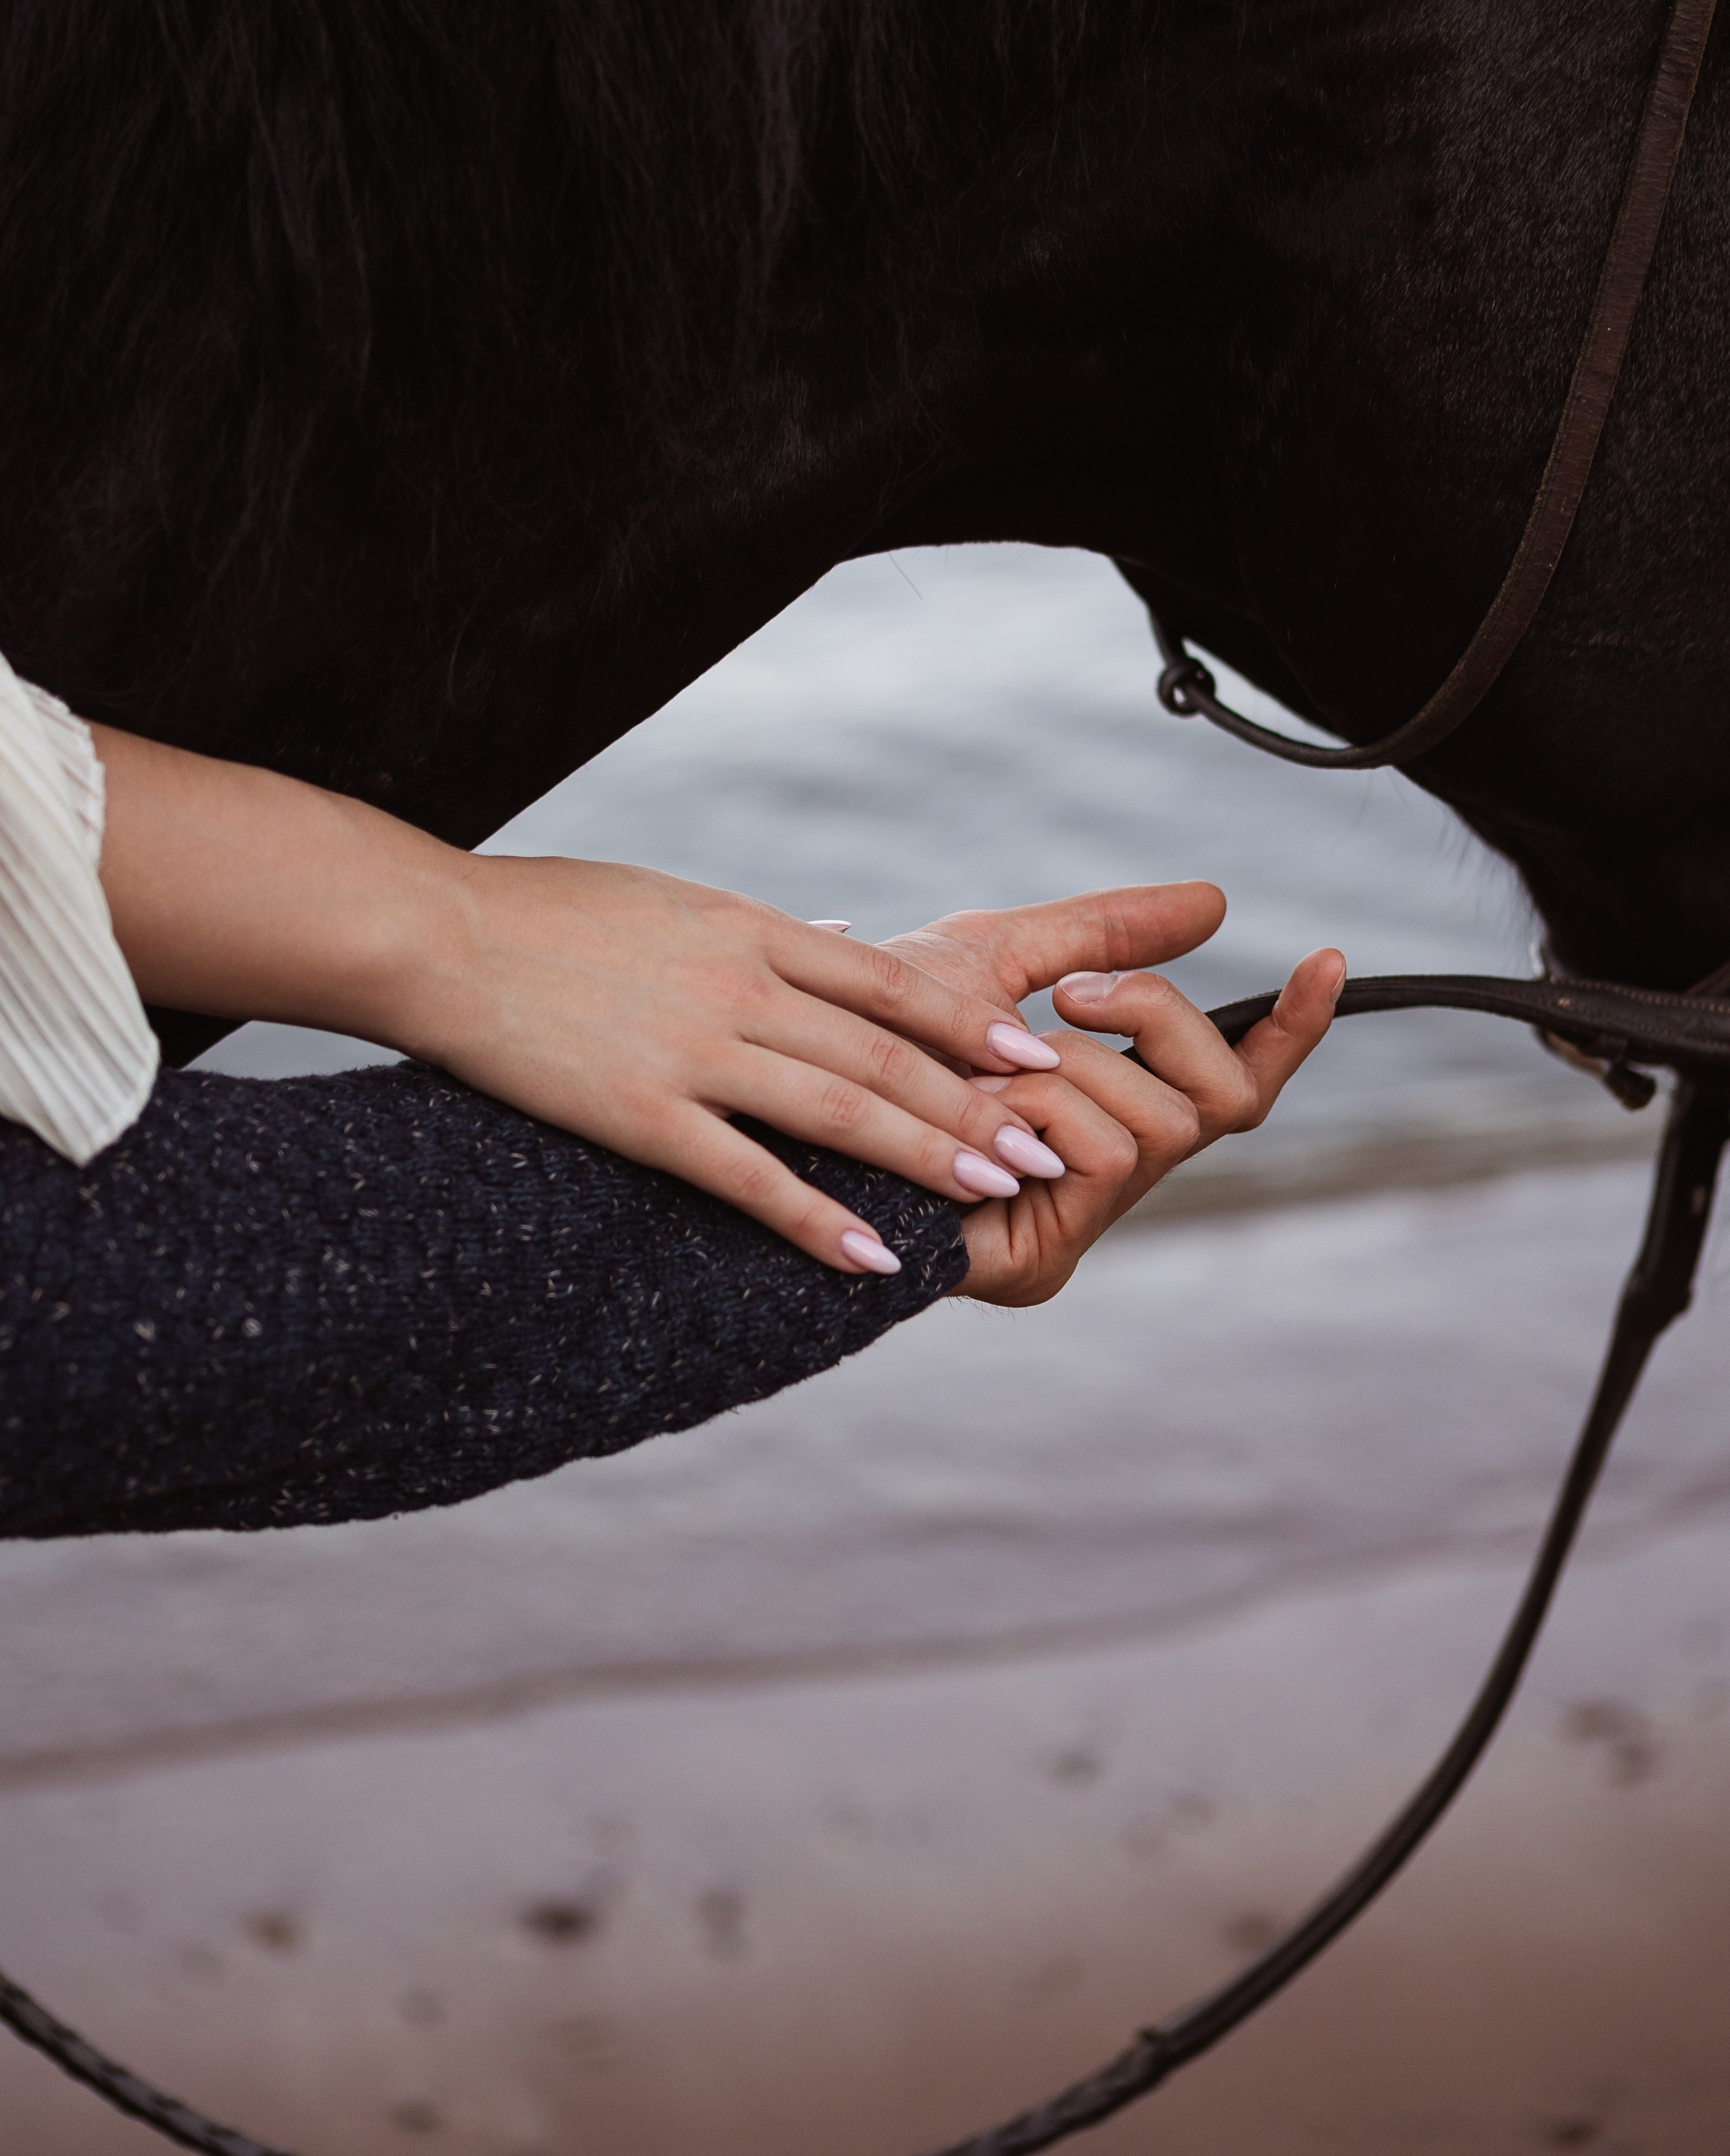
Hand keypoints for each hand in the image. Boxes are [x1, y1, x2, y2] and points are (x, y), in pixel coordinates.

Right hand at [397, 856, 1076, 1272]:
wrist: (439, 935)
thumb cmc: (553, 913)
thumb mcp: (676, 899)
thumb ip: (764, 930)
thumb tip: (843, 939)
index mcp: (751, 928)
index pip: (892, 981)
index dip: (971, 1025)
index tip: (1034, 1059)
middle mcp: (740, 985)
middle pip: (887, 1053)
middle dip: (977, 1106)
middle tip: (1047, 1149)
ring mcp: (694, 1051)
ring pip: (840, 1111)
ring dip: (926, 1156)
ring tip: (993, 1192)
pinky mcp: (642, 1113)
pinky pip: (749, 1176)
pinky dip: (816, 1219)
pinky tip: (871, 1256)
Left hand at [876, 895, 1342, 1304]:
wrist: (789, 1089)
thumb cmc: (874, 1032)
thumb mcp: (1001, 958)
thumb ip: (1109, 934)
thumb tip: (1217, 902)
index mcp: (1107, 1113)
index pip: (1231, 1084)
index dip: (1290, 1032)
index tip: (1324, 958)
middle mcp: (1106, 1177)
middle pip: (1224, 1102)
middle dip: (1153, 1023)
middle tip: (1070, 995)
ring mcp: (1076, 1225)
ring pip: (1165, 1125)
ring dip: (1080, 1066)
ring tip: (994, 1063)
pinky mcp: (1040, 1264)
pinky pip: (1108, 1158)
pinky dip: (1054, 1106)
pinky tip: (986, 1103)